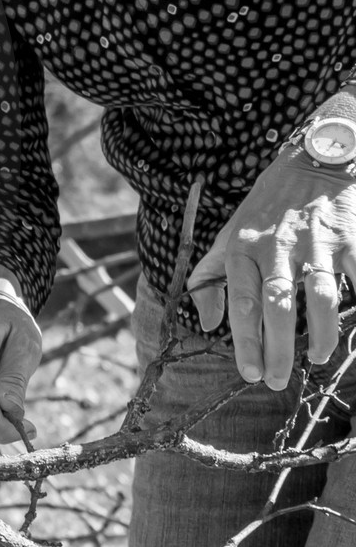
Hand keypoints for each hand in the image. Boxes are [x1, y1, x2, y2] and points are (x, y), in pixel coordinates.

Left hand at [187, 151, 355, 388]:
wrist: (313, 165)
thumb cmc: (265, 210)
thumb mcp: (228, 236)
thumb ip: (209, 278)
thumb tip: (205, 323)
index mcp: (243, 249)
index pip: (242, 302)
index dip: (245, 342)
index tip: (249, 373)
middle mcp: (278, 247)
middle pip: (277, 306)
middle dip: (277, 349)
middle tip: (277, 381)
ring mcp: (316, 243)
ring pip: (320, 296)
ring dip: (320, 333)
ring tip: (316, 357)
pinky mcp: (350, 239)